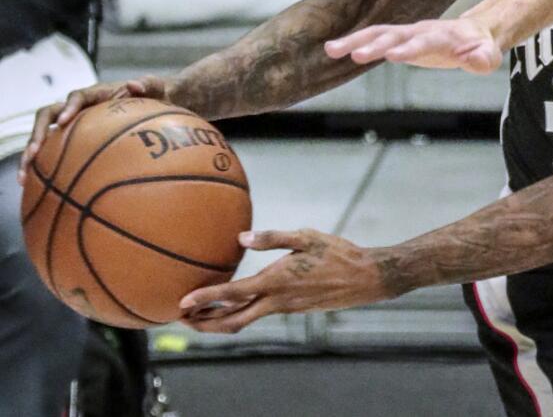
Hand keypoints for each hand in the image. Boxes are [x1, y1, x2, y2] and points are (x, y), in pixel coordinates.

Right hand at [19, 76, 172, 184]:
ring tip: (24, 178)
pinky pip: (55, 153)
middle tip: (32, 154)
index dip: (69, 108)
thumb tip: (132, 85)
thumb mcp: (156, 86)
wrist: (158, 104)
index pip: (76, 97)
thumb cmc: (156, 94)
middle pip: (49, 117)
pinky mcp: (75, 141)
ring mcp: (75, 124)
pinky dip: (46, 169)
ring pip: (45, 137)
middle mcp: (80, 108)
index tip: (64, 122)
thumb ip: (147, 84)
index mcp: (96, 94)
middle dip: (37, 134)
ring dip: (31, 156)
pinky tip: (39, 190)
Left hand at [179, 229, 382, 332]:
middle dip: (204, 325)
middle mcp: (277, 301)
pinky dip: (237, 314)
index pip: (233, 295)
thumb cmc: (337, 253)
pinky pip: (257, 314)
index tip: (182, 304)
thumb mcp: (307, 237)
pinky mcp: (291, 308)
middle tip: (180, 320)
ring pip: (243, 321)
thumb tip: (241, 238)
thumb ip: (273, 238)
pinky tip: (232, 303)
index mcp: (277, 281)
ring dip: (218, 321)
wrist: (364, 278)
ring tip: (198, 315)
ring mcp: (284, 308)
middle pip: (232, 322)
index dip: (206, 300)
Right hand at [325, 17, 501, 72]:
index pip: (423, 42)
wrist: (475, 31)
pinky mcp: (398, 38)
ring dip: (355, 41)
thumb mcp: (488, 57)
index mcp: (442, 36)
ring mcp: (407, 32)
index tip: (391, 56)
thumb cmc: (482, 47)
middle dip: (374, 45)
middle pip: (394, 35)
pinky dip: (354, 42)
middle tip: (354, 56)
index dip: (409, 49)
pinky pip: (373, 38)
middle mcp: (420, 30)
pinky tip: (332, 50)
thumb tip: (472, 59)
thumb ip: (481, 59)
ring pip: (378, 33)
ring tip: (329, 50)